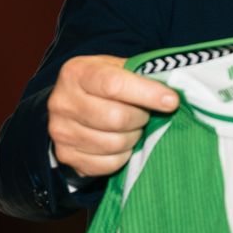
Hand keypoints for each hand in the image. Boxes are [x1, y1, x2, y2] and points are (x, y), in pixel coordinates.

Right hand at [47, 54, 180, 177]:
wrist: (71, 105)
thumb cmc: (102, 84)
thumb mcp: (117, 68)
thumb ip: (140, 76)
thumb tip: (172, 95)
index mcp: (77, 73)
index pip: (114, 85)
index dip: (147, 94)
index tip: (171, 101)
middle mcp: (63, 102)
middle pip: (116, 118)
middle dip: (140, 118)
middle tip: (144, 114)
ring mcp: (61, 131)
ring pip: (114, 144)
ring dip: (133, 137)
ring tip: (132, 127)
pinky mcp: (66, 155)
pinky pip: (108, 164)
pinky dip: (122, 155)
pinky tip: (121, 143)